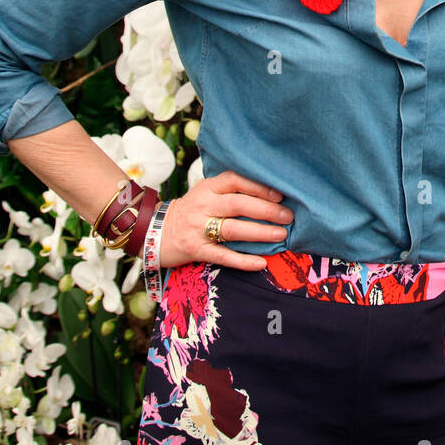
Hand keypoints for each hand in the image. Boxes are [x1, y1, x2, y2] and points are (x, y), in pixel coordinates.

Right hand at [158, 170, 292, 270]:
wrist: (155, 230)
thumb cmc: (191, 210)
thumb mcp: (205, 193)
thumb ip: (230, 191)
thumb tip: (270, 194)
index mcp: (208, 188)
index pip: (235, 181)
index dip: (258, 187)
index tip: (280, 194)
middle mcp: (203, 205)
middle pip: (238, 205)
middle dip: (266, 210)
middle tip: (288, 216)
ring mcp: (198, 228)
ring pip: (233, 229)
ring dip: (260, 233)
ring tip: (281, 235)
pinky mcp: (196, 250)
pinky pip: (222, 256)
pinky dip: (242, 261)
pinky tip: (261, 263)